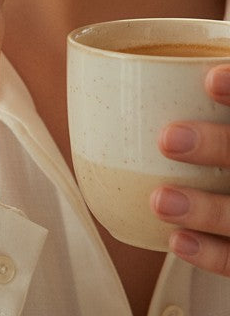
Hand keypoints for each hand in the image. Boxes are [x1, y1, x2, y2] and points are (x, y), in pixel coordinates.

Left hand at [151, 65, 229, 273]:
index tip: (208, 79)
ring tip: (159, 200)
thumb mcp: (200, 113)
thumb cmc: (205, 138)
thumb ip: (176, 88)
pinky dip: (213, 253)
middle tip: (167, 139)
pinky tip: (177, 240)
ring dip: (208, 210)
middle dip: (217, 146)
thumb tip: (98, 61)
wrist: (225, 179)